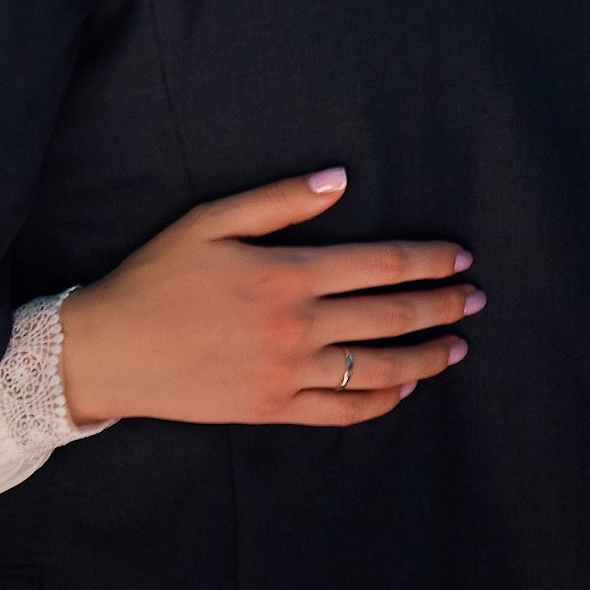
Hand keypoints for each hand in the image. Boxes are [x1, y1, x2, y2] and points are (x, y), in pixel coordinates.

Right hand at [57, 166, 479, 429]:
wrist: (113, 350)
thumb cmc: (156, 276)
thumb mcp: (209, 220)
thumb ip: (278, 200)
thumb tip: (339, 179)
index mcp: (286, 273)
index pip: (378, 265)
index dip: (426, 260)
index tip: (460, 257)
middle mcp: (298, 326)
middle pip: (390, 316)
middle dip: (442, 305)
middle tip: (477, 298)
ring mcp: (290, 374)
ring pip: (378, 368)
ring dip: (427, 356)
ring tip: (458, 345)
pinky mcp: (276, 408)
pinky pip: (344, 410)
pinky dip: (382, 401)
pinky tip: (404, 389)